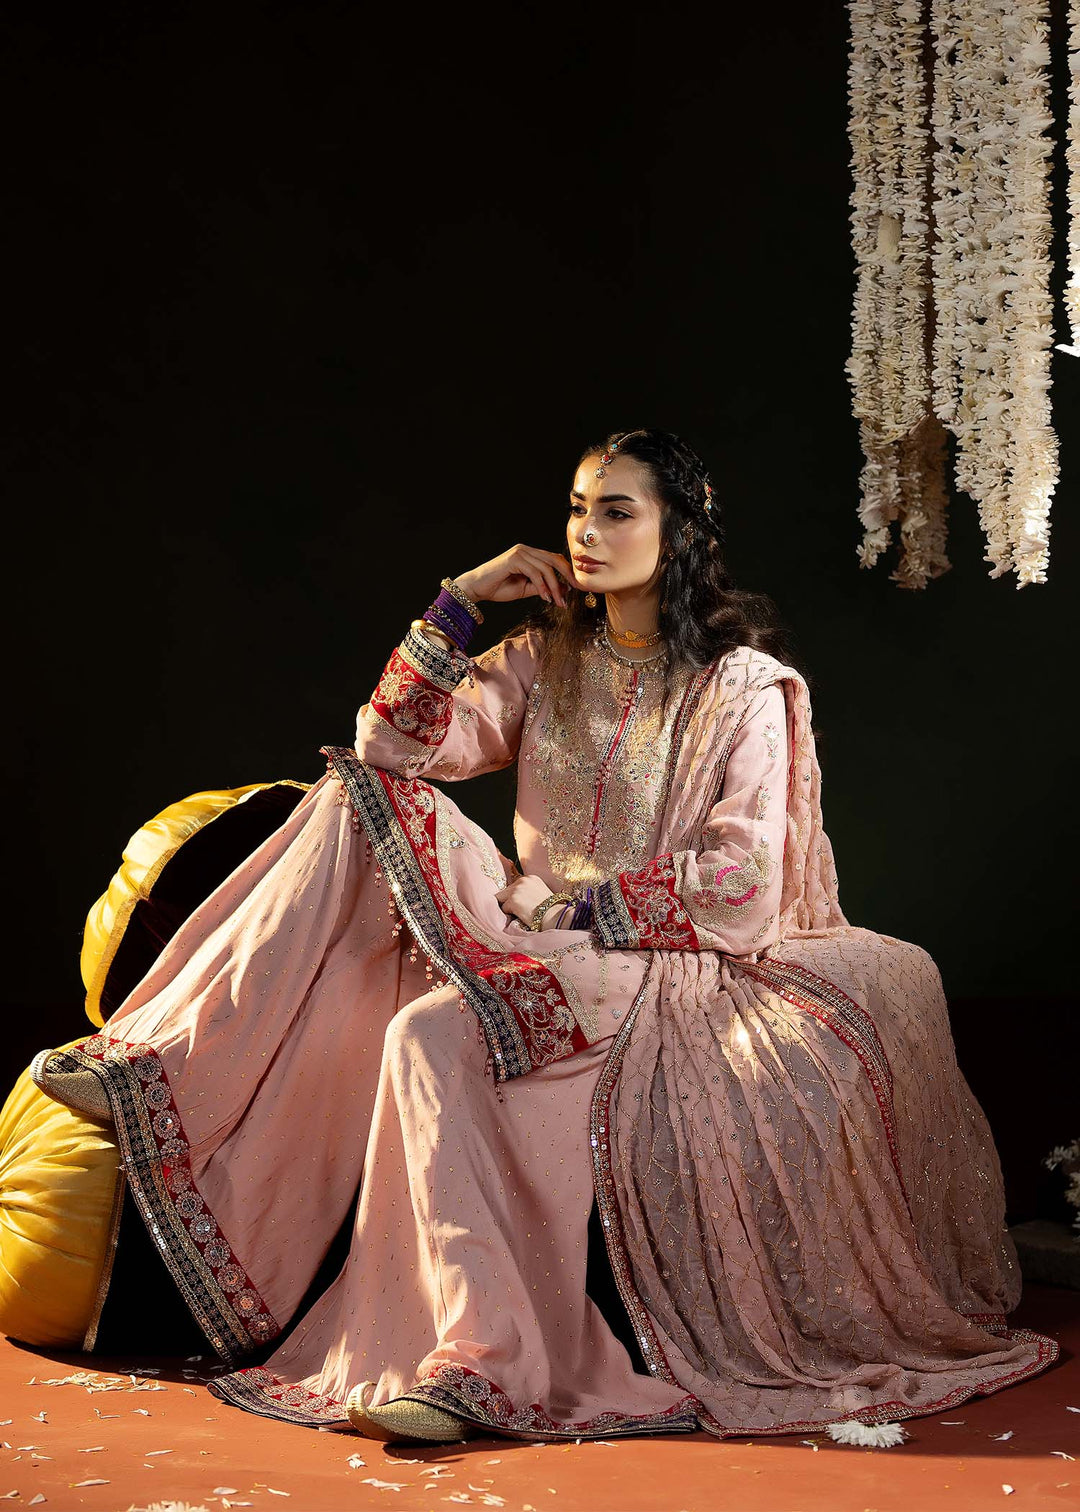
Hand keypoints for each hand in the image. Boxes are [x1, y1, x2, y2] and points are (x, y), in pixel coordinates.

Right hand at [453, 545, 574, 609]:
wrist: (476, 589)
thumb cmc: (498, 588)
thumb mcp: (526, 589)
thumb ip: (543, 587)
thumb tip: (564, 588)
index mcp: (529, 554)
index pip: (554, 559)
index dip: (567, 572)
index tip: (575, 588)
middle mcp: (525, 550)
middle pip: (554, 559)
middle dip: (567, 576)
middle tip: (575, 592)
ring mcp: (519, 552)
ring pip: (546, 568)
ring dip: (554, 587)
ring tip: (557, 602)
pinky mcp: (514, 559)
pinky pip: (535, 573)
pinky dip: (542, 586)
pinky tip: (545, 598)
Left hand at [494, 873, 561, 928]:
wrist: (556, 916)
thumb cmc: (551, 909)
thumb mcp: (540, 892)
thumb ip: (528, 891)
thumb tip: (516, 897)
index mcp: (530, 877)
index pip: (513, 886)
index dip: (515, 897)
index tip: (523, 904)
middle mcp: (522, 880)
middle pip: (504, 891)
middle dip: (508, 901)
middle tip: (520, 910)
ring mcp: (516, 889)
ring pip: (502, 899)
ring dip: (508, 907)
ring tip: (522, 913)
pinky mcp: (512, 900)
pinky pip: (504, 909)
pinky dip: (510, 914)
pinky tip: (522, 915)